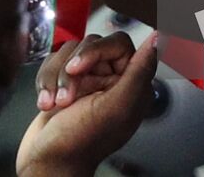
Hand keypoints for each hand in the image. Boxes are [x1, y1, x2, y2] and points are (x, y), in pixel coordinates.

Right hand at [17, 31, 157, 176]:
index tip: (78, 67)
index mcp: (131, 85)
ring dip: (56, 78)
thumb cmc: (80, 142)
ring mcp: (87, 81)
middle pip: (89, 45)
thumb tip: (158, 39)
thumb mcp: (116, 107)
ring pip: (69, 52)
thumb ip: (139, 71)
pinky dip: (46, 81)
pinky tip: (46, 104)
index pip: (119, 43)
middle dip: (70, 71)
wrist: (47, 163)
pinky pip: (53, 63)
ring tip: (55, 105)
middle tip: (66, 98)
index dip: (96, 50)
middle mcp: (111, 81)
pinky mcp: (64, 83)